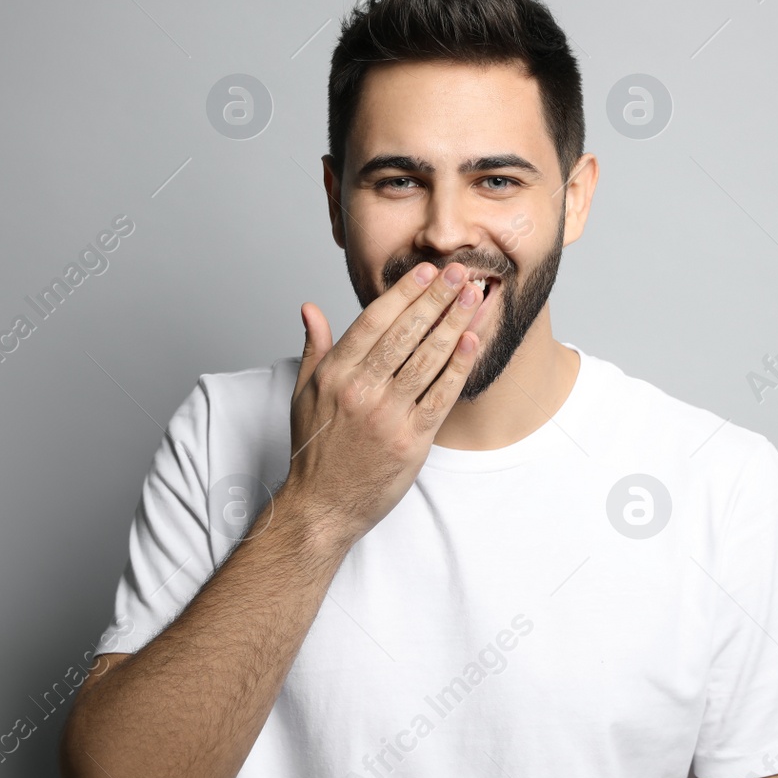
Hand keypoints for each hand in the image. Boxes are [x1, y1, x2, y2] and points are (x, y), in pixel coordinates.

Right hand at [279, 261, 483, 547]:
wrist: (323, 506)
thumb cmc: (316, 449)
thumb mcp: (303, 393)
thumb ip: (314, 347)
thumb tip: (310, 307)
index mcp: (335, 374)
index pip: (374, 321)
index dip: (403, 292)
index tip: (426, 270)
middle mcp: (360, 390)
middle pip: (405, 333)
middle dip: (436, 298)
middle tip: (459, 272)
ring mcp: (387, 416)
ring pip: (427, 359)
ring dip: (454, 323)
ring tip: (474, 297)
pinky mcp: (411, 441)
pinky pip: (441, 396)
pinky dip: (458, 367)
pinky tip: (472, 341)